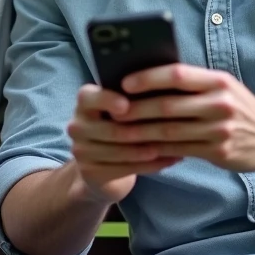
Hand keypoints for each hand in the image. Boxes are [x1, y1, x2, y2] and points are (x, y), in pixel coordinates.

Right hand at [66, 84, 180, 204]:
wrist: (101, 164)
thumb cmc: (119, 125)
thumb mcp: (120, 107)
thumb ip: (133, 96)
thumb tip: (163, 81)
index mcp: (84, 103)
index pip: (89, 97)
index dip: (108, 101)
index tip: (127, 105)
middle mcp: (77, 126)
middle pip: (112, 130)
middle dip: (144, 130)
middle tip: (172, 128)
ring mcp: (81, 151)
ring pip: (121, 152)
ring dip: (152, 149)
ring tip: (178, 145)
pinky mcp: (90, 172)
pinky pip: (125, 169)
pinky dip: (151, 165)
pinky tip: (170, 159)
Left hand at [112, 64, 254, 172]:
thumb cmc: (238, 106)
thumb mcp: (222, 86)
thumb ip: (193, 83)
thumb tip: (148, 79)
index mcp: (218, 81)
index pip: (178, 74)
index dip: (149, 78)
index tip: (125, 82)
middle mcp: (220, 103)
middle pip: (168, 105)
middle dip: (137, 109)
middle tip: (113, 111)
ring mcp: (220, 130)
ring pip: (170, 131)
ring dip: (141, 132)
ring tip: (119, 131)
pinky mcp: (219, 152)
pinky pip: (180, 149)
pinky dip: (158, 148)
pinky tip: (141, 147)